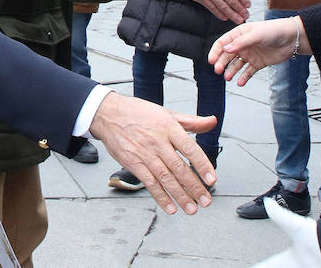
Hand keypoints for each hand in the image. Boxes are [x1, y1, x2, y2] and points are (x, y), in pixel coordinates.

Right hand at [90, 92, 216, 214]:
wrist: (108, 114)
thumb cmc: (138, 113)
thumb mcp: (167, 113)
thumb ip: (191, 121)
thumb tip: (212, 121)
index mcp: (168, 128)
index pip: (190, 149)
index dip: (202, 165)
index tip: (211, 179)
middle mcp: (157, 142)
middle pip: (179, 168)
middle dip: (194, 187)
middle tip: (206, 200)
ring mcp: (144, 154)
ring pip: (165, 178)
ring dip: (180, 195)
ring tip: (192, 208)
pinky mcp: (133, 164)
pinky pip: (149, 183)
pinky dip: (160, 196)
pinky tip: (170, 207)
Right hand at [209, 16, 310, 86]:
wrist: (292, 39)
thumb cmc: (273, 31)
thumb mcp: (256, 35)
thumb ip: (241, 43)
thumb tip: (226, 49)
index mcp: (239, 34)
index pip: (222, 43)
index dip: (216, 52)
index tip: (211, 61)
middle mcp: (242, 45)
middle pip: (227, 56)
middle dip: (221, 63)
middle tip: (218, 71)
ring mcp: (250, 55)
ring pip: (236, 65)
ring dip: (231, 71)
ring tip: (228, 77)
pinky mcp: (258, 63)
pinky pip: (248, 72)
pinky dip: (243, 77)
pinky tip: (240, 82)